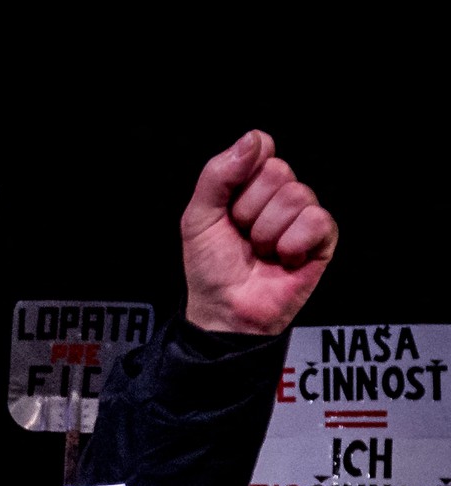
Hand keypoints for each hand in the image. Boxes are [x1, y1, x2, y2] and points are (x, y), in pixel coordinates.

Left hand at [182, 130, 337, 335]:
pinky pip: (316, 220)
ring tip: (261, 252)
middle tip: (243, 237)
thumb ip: (218, 175)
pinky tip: (283, 259)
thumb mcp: (199, 217)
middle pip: (278, 172)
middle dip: (250, 210)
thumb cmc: (211, 268)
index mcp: (251, 185)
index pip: (260, 150)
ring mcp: (303, 216)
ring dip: (268, 232)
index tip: (227, 210)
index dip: (240, 180)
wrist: (225, 310)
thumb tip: (254, 138)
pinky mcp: (324, 239)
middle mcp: (280, 196)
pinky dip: (292, 244)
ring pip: (296, 196)